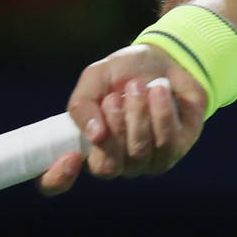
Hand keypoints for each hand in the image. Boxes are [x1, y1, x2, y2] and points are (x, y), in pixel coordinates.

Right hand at [37, 43, 208, 195]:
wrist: (165, 58)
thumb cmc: (124, 72)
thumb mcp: (95, 78)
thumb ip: (83, 104)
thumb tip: (93, 135)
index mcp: (88, 147)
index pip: (67, 177)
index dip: (63, 174)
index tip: (74, 150)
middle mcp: (116, 161)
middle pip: (108, 166)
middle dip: (114, 126)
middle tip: (115, 97)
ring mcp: (145, 161)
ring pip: (138, 152)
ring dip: (137, 115)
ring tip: (138, 86)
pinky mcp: (173, 152)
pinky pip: (166, 143)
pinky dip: (160, 113)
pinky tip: (158, 91)